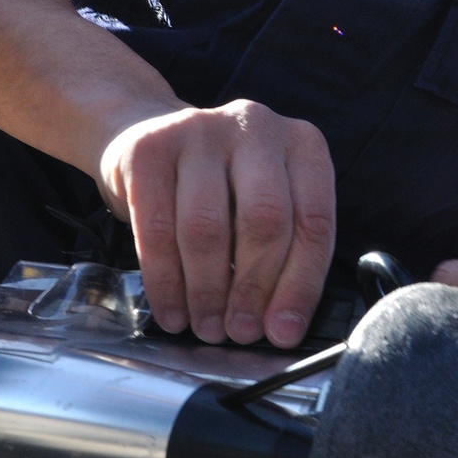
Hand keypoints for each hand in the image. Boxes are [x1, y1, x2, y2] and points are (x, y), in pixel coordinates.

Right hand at [99, 100, 334, 346]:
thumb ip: (283, 253)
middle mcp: (256, 126)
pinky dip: (166, 282)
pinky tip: (173, 312)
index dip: (300, 283)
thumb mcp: (265, 201)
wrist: (145, 133)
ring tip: (207, 327)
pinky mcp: (149, 149)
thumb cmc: (219, 183)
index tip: (282, 330)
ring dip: (207, 292)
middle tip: (240, 331)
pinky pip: (157, 229)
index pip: (312, 219)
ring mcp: (200, 131)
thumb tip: (281, 326)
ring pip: (207, 228)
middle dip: (252, 288)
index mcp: (301, 143)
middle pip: (264, 220)